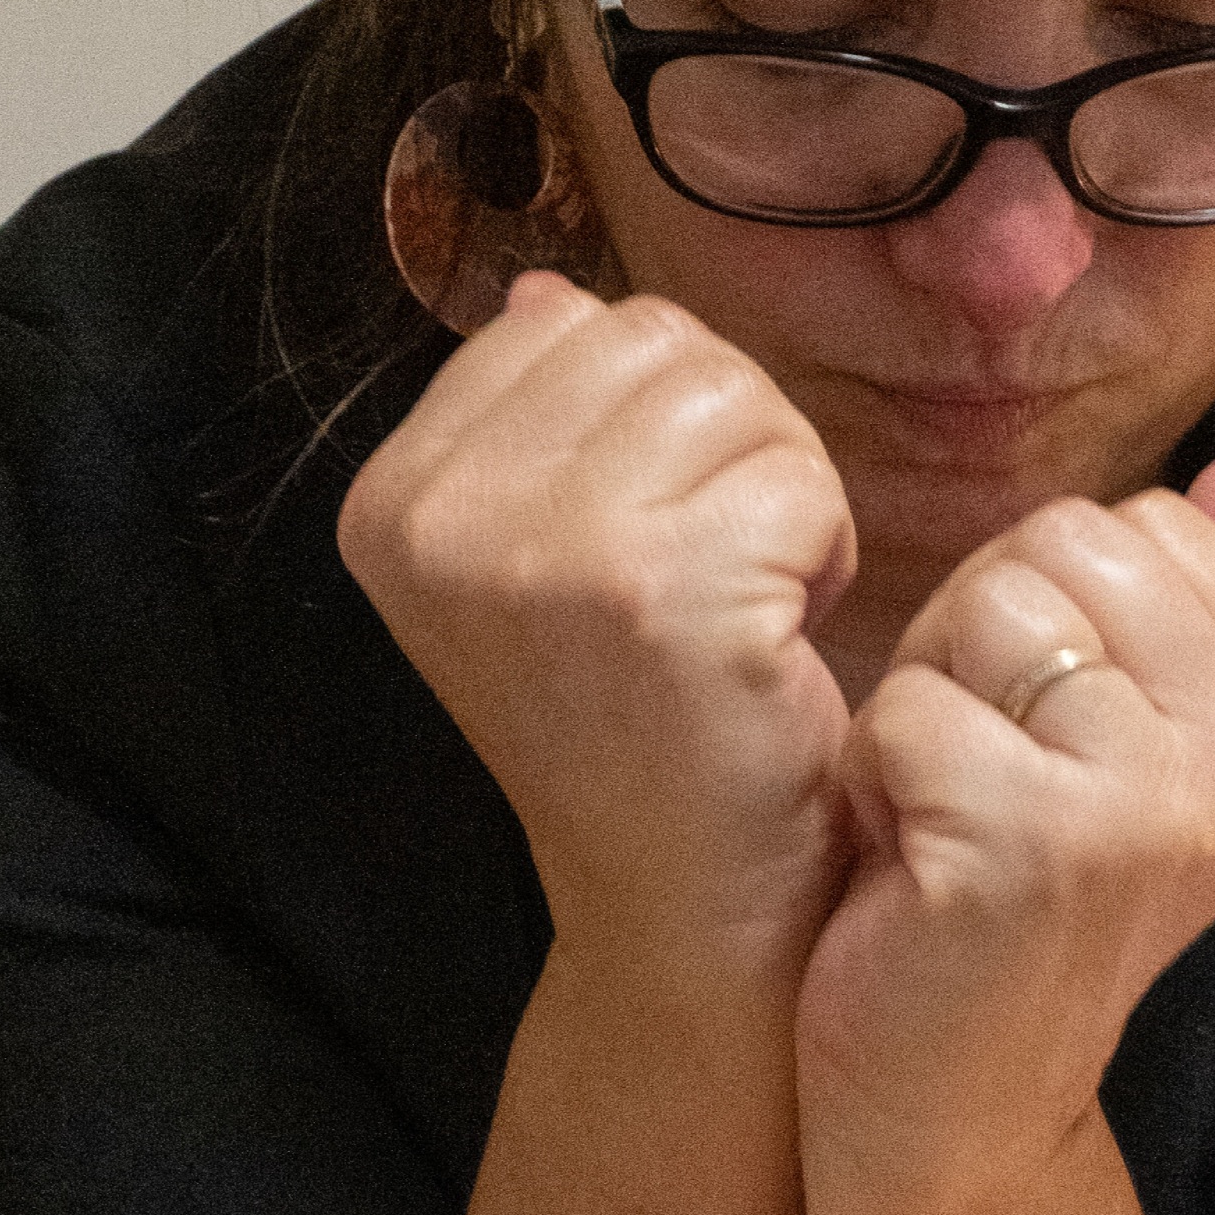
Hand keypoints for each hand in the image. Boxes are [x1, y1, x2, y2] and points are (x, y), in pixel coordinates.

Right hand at [339, 274, 855, 963]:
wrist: (688, 918)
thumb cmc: (648, 734)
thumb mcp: (546, 571)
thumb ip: (538, 427)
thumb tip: (548, 295)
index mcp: (393, 499)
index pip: (575, 325)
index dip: (658, 425)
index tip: (648, 555)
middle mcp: (439, 517)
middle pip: (657, 342)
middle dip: (727, 448)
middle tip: (716, 588)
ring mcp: (540, 553)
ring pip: (735, 397)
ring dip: (782, 498)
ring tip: (743, 616)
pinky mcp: (657, 593)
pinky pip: (797, 480)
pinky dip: (822, 554)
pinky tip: (776, 652)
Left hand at [795, 454, 1214, 1179]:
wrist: (961, 1115)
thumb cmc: (1013, 903)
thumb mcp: (1125, 743)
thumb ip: (1195, 605)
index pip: (1141, 524)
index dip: (1051, 608)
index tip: (1050, 738)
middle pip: (1057, 547)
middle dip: (982, 642)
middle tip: (985, 779)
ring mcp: (1160, 801)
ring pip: (981, 613)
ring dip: (926, 705)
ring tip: (949, 819)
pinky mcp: (1040, 844)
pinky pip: (905, 707)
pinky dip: (877, 777)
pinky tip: (911, 868)